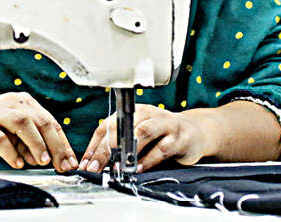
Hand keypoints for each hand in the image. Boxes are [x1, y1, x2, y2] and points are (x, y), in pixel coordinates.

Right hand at [0, 92, 77, 172]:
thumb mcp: (10, 136)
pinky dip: (11, 151)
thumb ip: (28, 144)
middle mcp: (10, 102)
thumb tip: (48, 158)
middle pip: (41, 121)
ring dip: (36, 144)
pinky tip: (17, 163)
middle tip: (62, 165)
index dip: (63, 143)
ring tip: (43, 161)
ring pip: (23, 123)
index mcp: (21, 102)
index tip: (70, 162)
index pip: (49, 122)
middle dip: (55, 145)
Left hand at [78, 105, 217, 173]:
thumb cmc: (162, 136)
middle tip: (96, 167)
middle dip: (106, 150)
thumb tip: (96, 164)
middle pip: (121, 129)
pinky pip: (162, 147)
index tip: (86, 164)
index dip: (94, 146)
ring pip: (142, 132)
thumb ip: (121, 147)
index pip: (107, 126)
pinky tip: (140, 168)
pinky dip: (149, 159)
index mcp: (133, 112)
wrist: (194, 133)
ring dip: (127, 151)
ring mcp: (165, 123)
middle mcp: (148, 113)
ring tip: (117, 166)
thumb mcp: (139, 137)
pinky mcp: (180, 136)